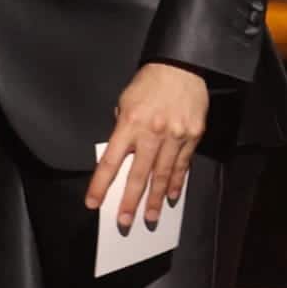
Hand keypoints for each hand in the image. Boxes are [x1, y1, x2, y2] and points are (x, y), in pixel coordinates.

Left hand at [86, 62, 208, 229]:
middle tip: (124, 221)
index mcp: (129, 124)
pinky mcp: (192, 136)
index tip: (93, 202)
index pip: (110, 162)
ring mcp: (174, 136)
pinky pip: (182, 164)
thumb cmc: (151, 81)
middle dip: (129, 201)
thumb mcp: (126, 100)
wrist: (182, 66)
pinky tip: (171, 196)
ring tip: (149, 216)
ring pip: (162, 175)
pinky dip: (176, 182)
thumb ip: (122, 126)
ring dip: (154, 199)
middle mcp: (152, 133)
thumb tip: (121, 151)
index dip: (100, 185)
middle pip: (137, 175)